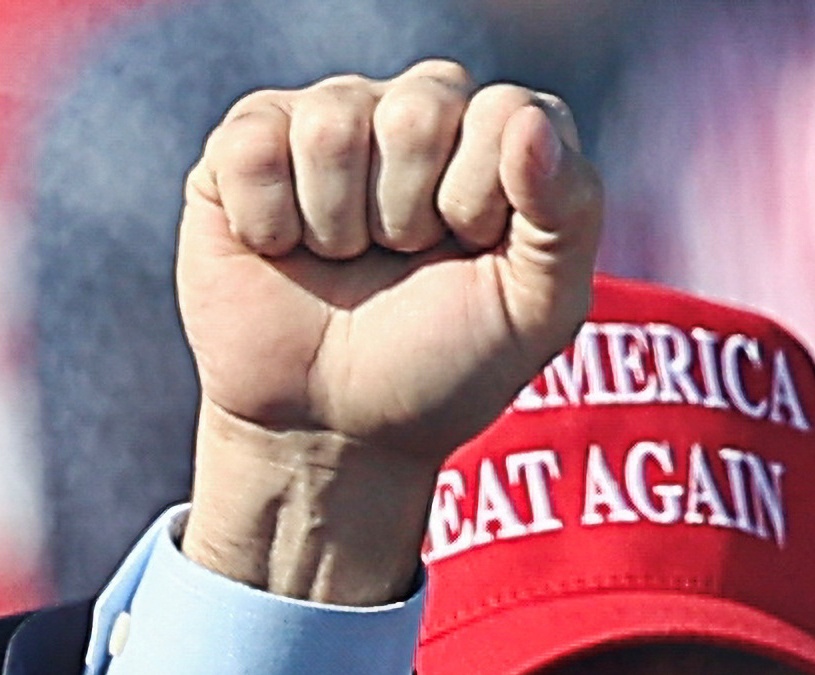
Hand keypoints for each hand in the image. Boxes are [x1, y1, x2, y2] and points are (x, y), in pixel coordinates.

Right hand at [175, 61, 602, 603]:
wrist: (336, 427)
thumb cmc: (445, 364)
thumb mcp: (536, 312)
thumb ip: (568, 215)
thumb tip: (529, 121)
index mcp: (499, 136)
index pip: (506, 111)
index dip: (485, 201)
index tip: (473, 255)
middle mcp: (417, 108)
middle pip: (419, 110)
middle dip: (411, 216)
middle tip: (402, 263)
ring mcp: (328, 115)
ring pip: (333, 126)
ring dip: (341, 228)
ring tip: (344, 262)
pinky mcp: (246, 141)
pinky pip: (255, 148)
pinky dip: (271, 225)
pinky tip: (282, 250)